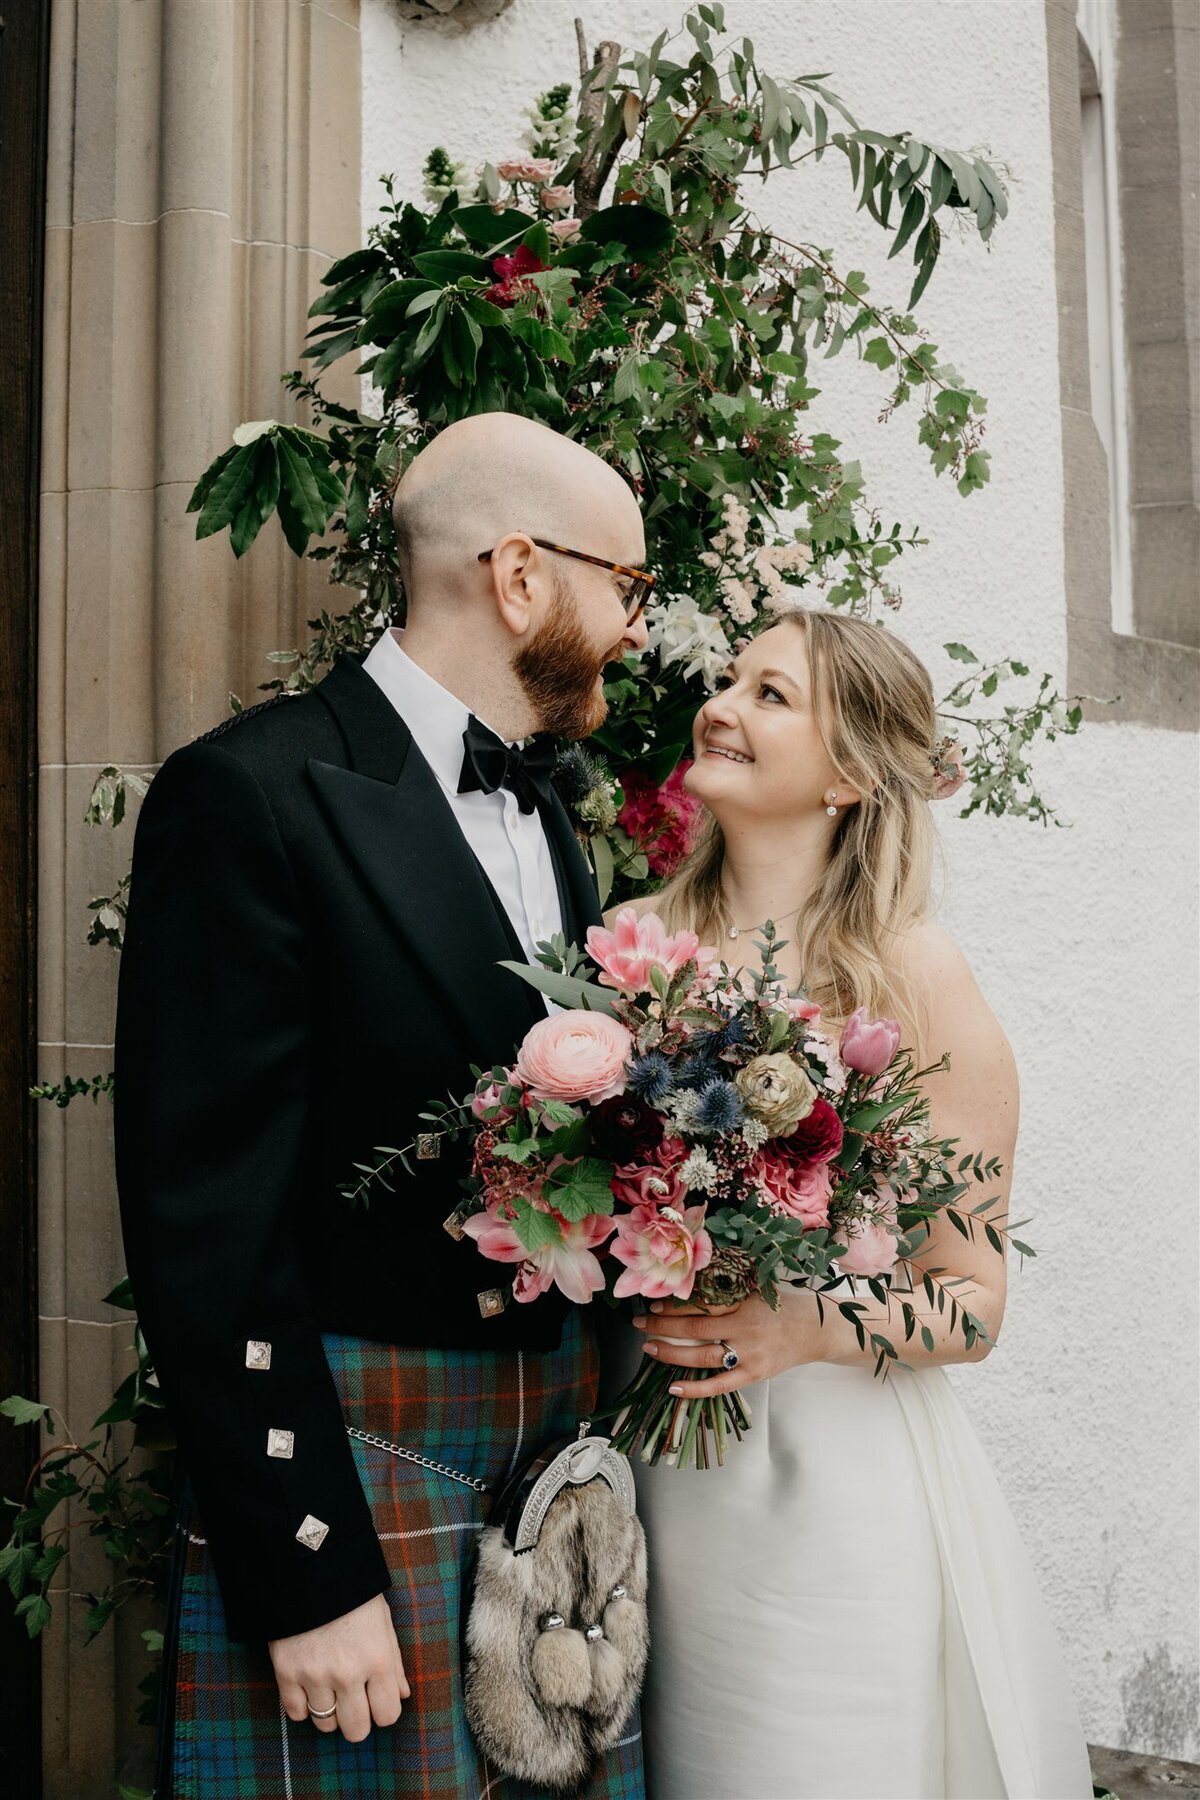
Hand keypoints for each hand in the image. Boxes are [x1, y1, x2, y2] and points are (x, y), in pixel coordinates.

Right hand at [270, 1591, 409, 1742]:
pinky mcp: (286, 1673)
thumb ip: (393, 1661)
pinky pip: (296, 1714)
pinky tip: (308, 1685)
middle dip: (358, 1720)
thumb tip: (403, 1694)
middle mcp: (347, 1674)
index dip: (383, 1710)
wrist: (308, 1565)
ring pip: (325, 1726)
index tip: (377, 1699)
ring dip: (330, 1712)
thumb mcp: (381, 1619)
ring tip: (330, 1688)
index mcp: (377, 1659)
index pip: (387, 1716)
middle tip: (353, 1701)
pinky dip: (303, 1705)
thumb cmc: (352, 1591)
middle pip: (356, 1730)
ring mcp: (314, 1676)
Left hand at [631, 1288, 818, 1398]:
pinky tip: (674, 1387)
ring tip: (649, 1348)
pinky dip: (696, 1389)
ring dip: (672, 1354)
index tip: (654, 1304)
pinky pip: (720, 1385)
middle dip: (663, 1327)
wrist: (816, 1330)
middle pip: (696, 1330)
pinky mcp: (754, 1375)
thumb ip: (728, 1290)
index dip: (675, 1306)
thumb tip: (689, 1287)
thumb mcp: (757, 1289)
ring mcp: (749, 1355)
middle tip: (639, 1324)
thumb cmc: (783, 1305)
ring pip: (703, 1357)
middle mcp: (745, 1329)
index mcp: (744, 1303)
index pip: (702, 1304)